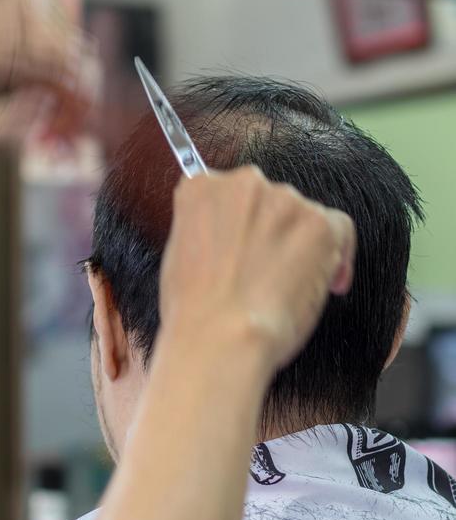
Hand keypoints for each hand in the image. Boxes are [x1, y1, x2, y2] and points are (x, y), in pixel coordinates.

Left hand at [0, 0, 99, 172]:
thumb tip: (42, 108)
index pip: (14, 46)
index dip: (54, 66)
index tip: (82, 85)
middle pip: (19, 18)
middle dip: (58, 46)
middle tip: (86, 72)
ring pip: (12, 13)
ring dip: (45, 39)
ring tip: (74, 68)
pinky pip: (0, 28)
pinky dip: (27, 46)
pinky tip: (47, 72)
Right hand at [160, 166, 354, 373]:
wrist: (219, 337)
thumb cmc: (194, 313)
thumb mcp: (179, 257)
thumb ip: (206, 234)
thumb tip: (230, 244)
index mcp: (202, 189)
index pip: (231, 195)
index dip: (242, 227)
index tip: (246, 251)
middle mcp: (244, 182)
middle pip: (270, 203)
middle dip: (272, 235)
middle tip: (267, 276)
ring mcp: (284, 200)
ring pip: (305, 217)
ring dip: (301, 247)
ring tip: (290, 290)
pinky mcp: (319, 225)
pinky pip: (340, 229)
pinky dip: (338, 256)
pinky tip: (329, 285)